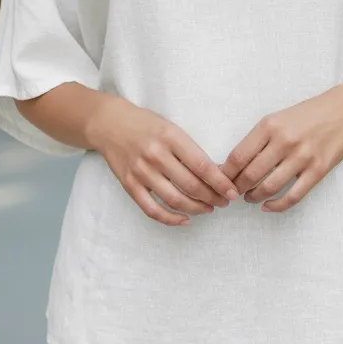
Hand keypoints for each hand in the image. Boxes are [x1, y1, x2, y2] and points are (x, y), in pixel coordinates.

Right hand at [92, 98, 240, 226]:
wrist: (110, 124)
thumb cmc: (146, 124)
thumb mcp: (172, 128)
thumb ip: (190, 149)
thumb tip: (216, 173)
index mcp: (171, 137)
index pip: (202, 165)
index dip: (220, 182)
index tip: (232, 192)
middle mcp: (156, 155)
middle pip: (191, 185)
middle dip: (213, 197)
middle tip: (224, 202)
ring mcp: (141, 171)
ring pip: (174, 200)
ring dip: (196, 209)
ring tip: (209, 208)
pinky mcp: (129, 184)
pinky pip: (152, 209)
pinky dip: (170, 219)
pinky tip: (184, 219)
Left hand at [218, 87, 342, 212]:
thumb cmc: (305, 116)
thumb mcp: (277, 119)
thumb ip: (258, 140)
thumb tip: (233, 164)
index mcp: (270, 125)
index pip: (239, 155)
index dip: (226, 173)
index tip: (219, 181)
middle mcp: (284, 141)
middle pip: (251, 174)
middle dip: (237, 188)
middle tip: (232, 193)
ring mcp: (302, 157)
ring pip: (270, 187)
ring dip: (254, 197)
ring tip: (250, 197)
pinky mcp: (318, 170)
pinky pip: (293, 196)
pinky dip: (276, 206)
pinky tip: (268, 206)